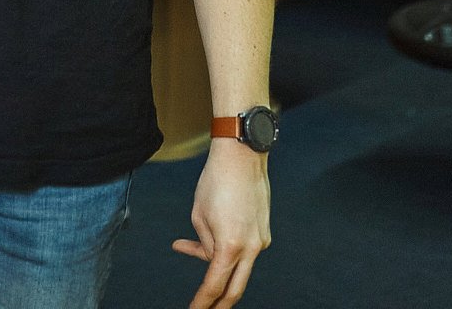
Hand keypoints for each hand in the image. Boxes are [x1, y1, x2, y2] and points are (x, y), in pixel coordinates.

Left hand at [174, 141, 270, 308]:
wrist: (242, 156)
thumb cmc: (216, 181)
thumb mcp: (199, 216)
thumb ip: (204, 244)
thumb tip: (207, 256)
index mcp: (230, 246)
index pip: (214, 286)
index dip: (202, 302)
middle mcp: (252, 248)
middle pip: (235, 289)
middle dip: (220, 304)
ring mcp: (261, 240)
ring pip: (239, 267)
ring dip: (217, 265)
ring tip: (187, 244)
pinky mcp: (263, 231)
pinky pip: (244, 249)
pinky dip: (227, 249)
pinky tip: (209, 233)